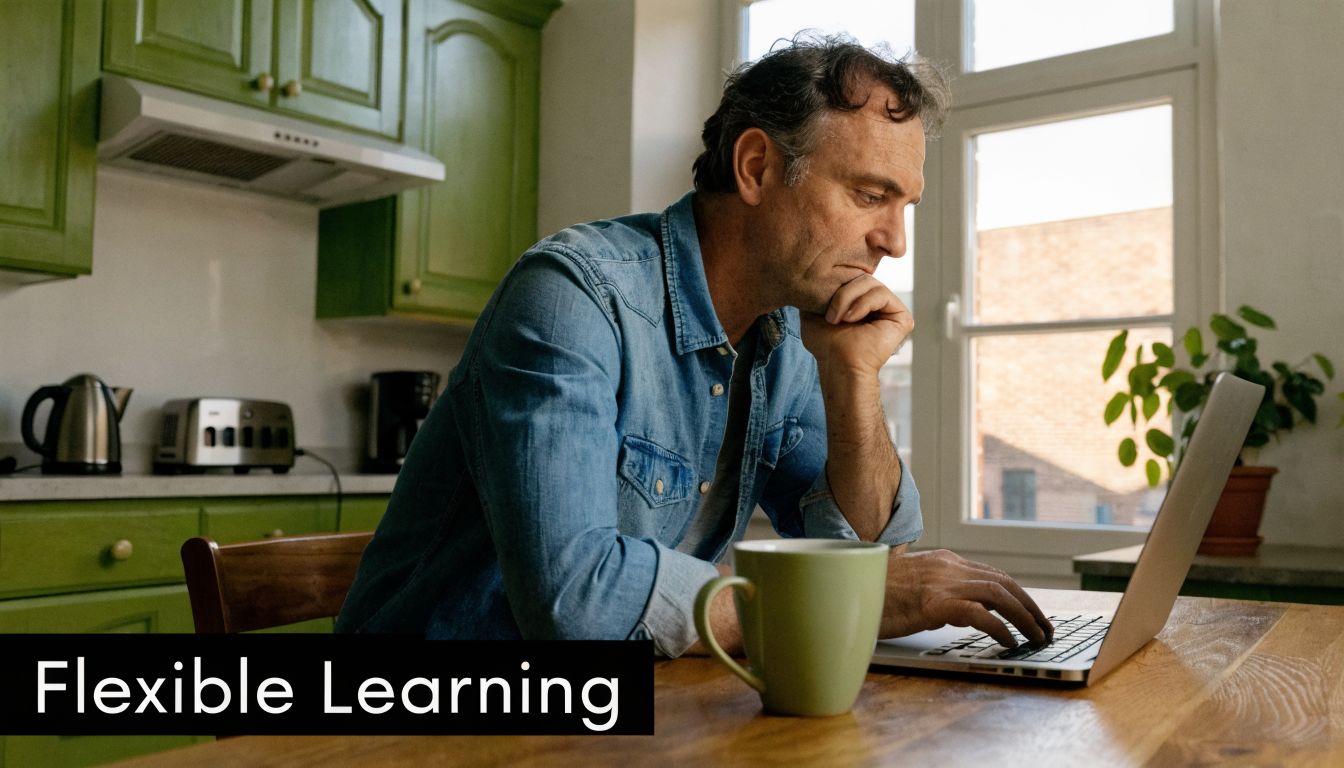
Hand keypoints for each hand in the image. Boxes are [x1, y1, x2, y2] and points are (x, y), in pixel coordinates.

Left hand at [800, 274, 912, 376]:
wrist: (838, 365)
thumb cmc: (825, 344)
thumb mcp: (812, 312)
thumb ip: (817, 293)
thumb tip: (814, 277)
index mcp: (862, 301)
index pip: (852, 276)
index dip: (837, 284)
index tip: (820, 306)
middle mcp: (878, 304)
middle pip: (861, 276)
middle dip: (841, 293)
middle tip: (831, 316)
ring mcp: (891, 310)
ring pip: (870, 282)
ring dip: (848, 299)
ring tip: (839, 319)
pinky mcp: (902, 317)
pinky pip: (882, 293)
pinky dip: (863, 304)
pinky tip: (852, 319)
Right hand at [880, 550, 1053, 647]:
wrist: (844, 589)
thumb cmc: (873, 594)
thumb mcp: (911, 588)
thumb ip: (938, 592)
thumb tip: (963, 612)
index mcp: (943, 561)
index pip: (993, 575)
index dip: (1018, 595)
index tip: (1031, 613)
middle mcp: (947, 567)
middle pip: (1003, 582)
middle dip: (1030, 606)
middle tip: (1045, 628)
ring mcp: (940, 582)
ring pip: (999, 594)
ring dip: (1024, 616)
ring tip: (1036, 636)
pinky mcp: (933, 602)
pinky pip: (979, 614)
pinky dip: (1000, 627)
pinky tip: (1009, 641)